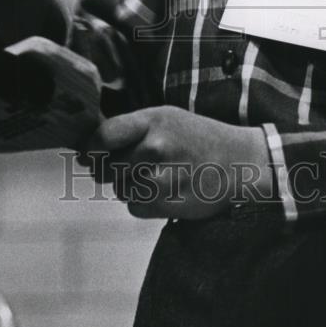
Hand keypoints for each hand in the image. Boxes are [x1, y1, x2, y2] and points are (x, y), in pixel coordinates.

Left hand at [79, 105, 273, 218]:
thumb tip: (86, 153)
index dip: (89, 149)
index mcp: (152, 120)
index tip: (86, 155)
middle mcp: (154, 147)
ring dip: (130, 187)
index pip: (103, 136)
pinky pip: (134, 207)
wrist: (239, 162)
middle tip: (134, 167)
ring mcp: (160, 177)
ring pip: (120, 189)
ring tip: (157, 177)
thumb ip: (130, 130)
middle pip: (107, 167)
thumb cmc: (197, 137)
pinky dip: (143, 203)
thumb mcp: (166, 119)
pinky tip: (164, 192)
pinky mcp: (166, 203)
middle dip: (112, 170)